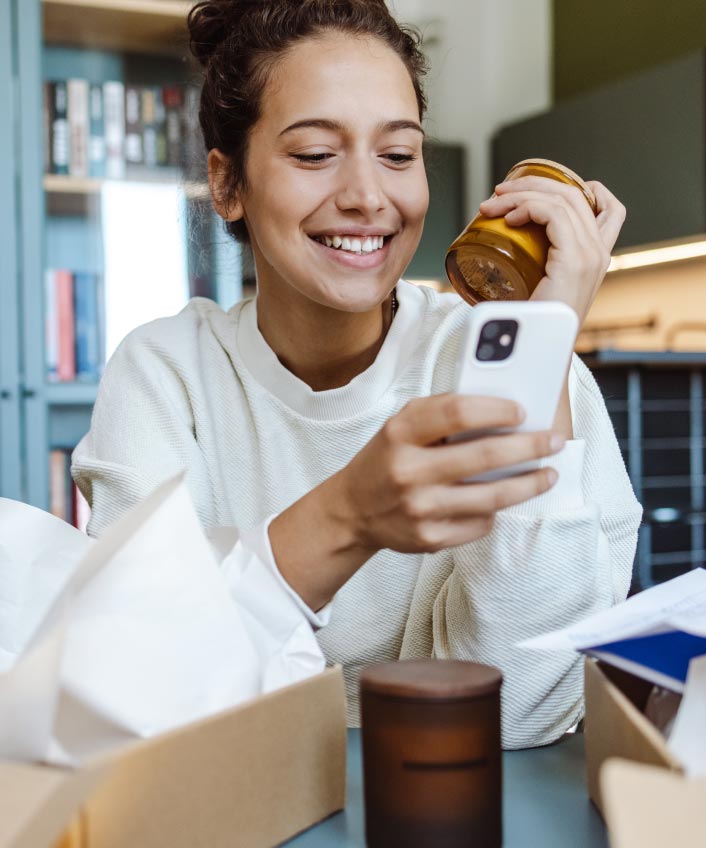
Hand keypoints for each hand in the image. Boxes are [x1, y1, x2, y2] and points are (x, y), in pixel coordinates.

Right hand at [335, 393, 564, 555]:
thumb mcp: (401, 425)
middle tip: (554, 442)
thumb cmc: (387, 458)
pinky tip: (502, 499)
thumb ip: (441, 412)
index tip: (523, 411)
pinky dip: (497, 510)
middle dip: (529, 447)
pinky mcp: (430, 538)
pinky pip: (481, 523)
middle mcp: (408, 471)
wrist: (354, 510)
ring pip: (492, 497)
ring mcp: (420, 509)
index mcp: (400, 433)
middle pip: (484, 456)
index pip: (457, 412)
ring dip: (530, 484)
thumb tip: (500, 408)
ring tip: (549, 474)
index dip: (496, 410)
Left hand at [478, 177, 625, 325]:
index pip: (611, 210)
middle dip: (533, 184)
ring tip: (492, 204)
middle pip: (576, 193)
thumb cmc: (534, 324)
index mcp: (597, 258)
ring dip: (521, 193)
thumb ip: (537, 268)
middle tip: (499, 192)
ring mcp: (590, 255)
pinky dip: (527, 207)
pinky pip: (553, 213)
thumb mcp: (541, 287)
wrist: (540, 353)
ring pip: (561, 198)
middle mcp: (600, 252)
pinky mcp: (574, 260)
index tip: (542, 190)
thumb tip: (498, 251)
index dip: (585, 189)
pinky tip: (508, 218)